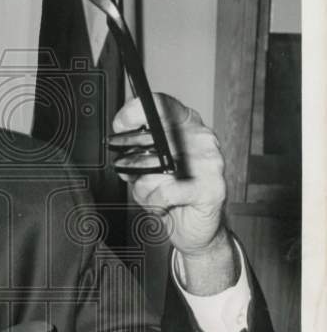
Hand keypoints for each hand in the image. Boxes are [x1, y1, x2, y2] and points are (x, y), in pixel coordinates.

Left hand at [109, 94, 237, 293]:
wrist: (195, 227)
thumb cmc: (171, 192)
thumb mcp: (148, 165)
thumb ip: (137, 150)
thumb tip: (120, 143)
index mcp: (186, 124)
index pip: (160, 104)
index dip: (134, 112)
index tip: (119, 127)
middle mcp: (201, 137)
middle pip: (152, 138)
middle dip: (132, 162)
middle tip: (133, 176)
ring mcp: (210, 162)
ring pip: (155, 170)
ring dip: (144, 189)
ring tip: (155, 195)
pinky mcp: (212, 188)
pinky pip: (164, 192)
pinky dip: (155, 203)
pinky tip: (163, 206)